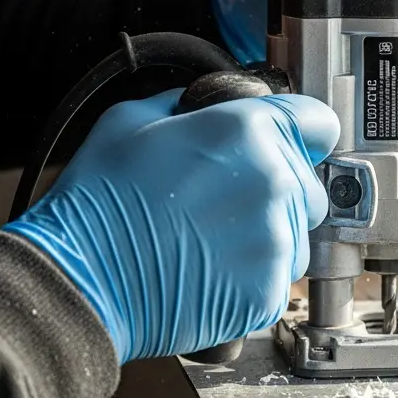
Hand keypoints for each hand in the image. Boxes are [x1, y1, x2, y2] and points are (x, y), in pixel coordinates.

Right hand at [4, 91, 339, 363]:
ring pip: (297, 234)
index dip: (303, 132)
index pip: (318, 122)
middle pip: (309, 183)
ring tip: (211, 240)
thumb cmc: (98, 203)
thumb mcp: (132, 120)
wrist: (80, 281)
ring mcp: (275, 241)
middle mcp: (272, 183)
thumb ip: (188, 105)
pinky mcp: (268, 292)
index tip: (295, 143)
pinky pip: (278, 278)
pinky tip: (210, 271)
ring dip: (268, 235)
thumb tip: (206, 107)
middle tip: (225, 202)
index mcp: (247, 132)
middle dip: (278, 189)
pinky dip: (253, 277)